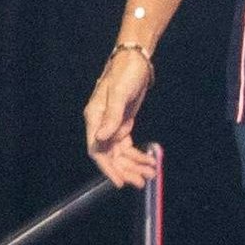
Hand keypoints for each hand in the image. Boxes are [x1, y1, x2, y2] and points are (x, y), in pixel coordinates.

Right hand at [83, 47, 161, 188]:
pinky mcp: (123, 124)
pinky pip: (127, 146)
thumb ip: (111, 117)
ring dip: (134, 165)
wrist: (135, 61)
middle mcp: (101, 125)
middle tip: (141, 181)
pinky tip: (149, 161)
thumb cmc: (125, 74)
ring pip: (120, 154)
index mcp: (94, 118)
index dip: (108, 168)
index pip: (97, 150)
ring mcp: (112, 126)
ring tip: (150, 173)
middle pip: (110, 156)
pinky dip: (137, 155)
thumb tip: (101, 138)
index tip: (120, 182)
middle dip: (125, 170)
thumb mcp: (119, 94)